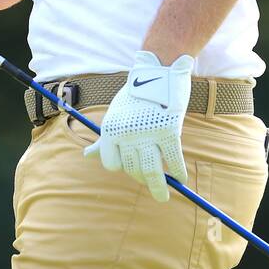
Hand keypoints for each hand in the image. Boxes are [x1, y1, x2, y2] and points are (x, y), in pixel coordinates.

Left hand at [84, 51, 194, 201]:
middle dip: (143, 178)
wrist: (157, 72)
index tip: (133, 167)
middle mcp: (126, 135)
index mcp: (110, 131)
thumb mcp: (113, 116)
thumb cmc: (134, 97)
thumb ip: (103, 139)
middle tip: (153, 183)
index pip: (112, 164)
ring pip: (152, 172)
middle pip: (133, 170)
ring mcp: (148, 135)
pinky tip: (181, 177)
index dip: (123, 168)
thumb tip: (87, 156)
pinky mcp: (168, 132)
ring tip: (163, 197)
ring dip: (159, 188)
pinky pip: (174, 161)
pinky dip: (179, 172)